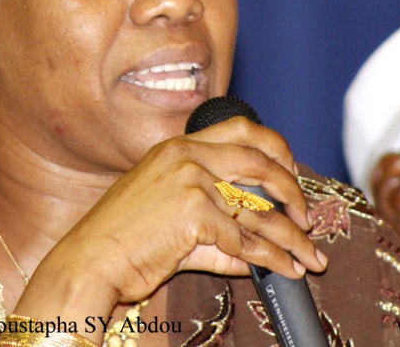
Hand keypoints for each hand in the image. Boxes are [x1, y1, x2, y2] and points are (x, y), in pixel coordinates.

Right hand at [14, 117, 325, 328]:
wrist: (89, 261)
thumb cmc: (121, 240)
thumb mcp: (169, 217)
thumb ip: (213, 226)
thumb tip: (253, 250)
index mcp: (177, 147)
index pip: (242, 129)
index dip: (276, 151)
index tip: (292, 177)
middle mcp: (185, 155)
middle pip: (260, 160)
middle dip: (293, 191)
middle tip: (308, 218)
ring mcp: (189, 180)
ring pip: (259, 208)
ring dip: (292, 236)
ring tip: (310, 258)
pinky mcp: (193, 211)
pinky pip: (244, 239)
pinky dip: (271, 259)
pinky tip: (284, 270)